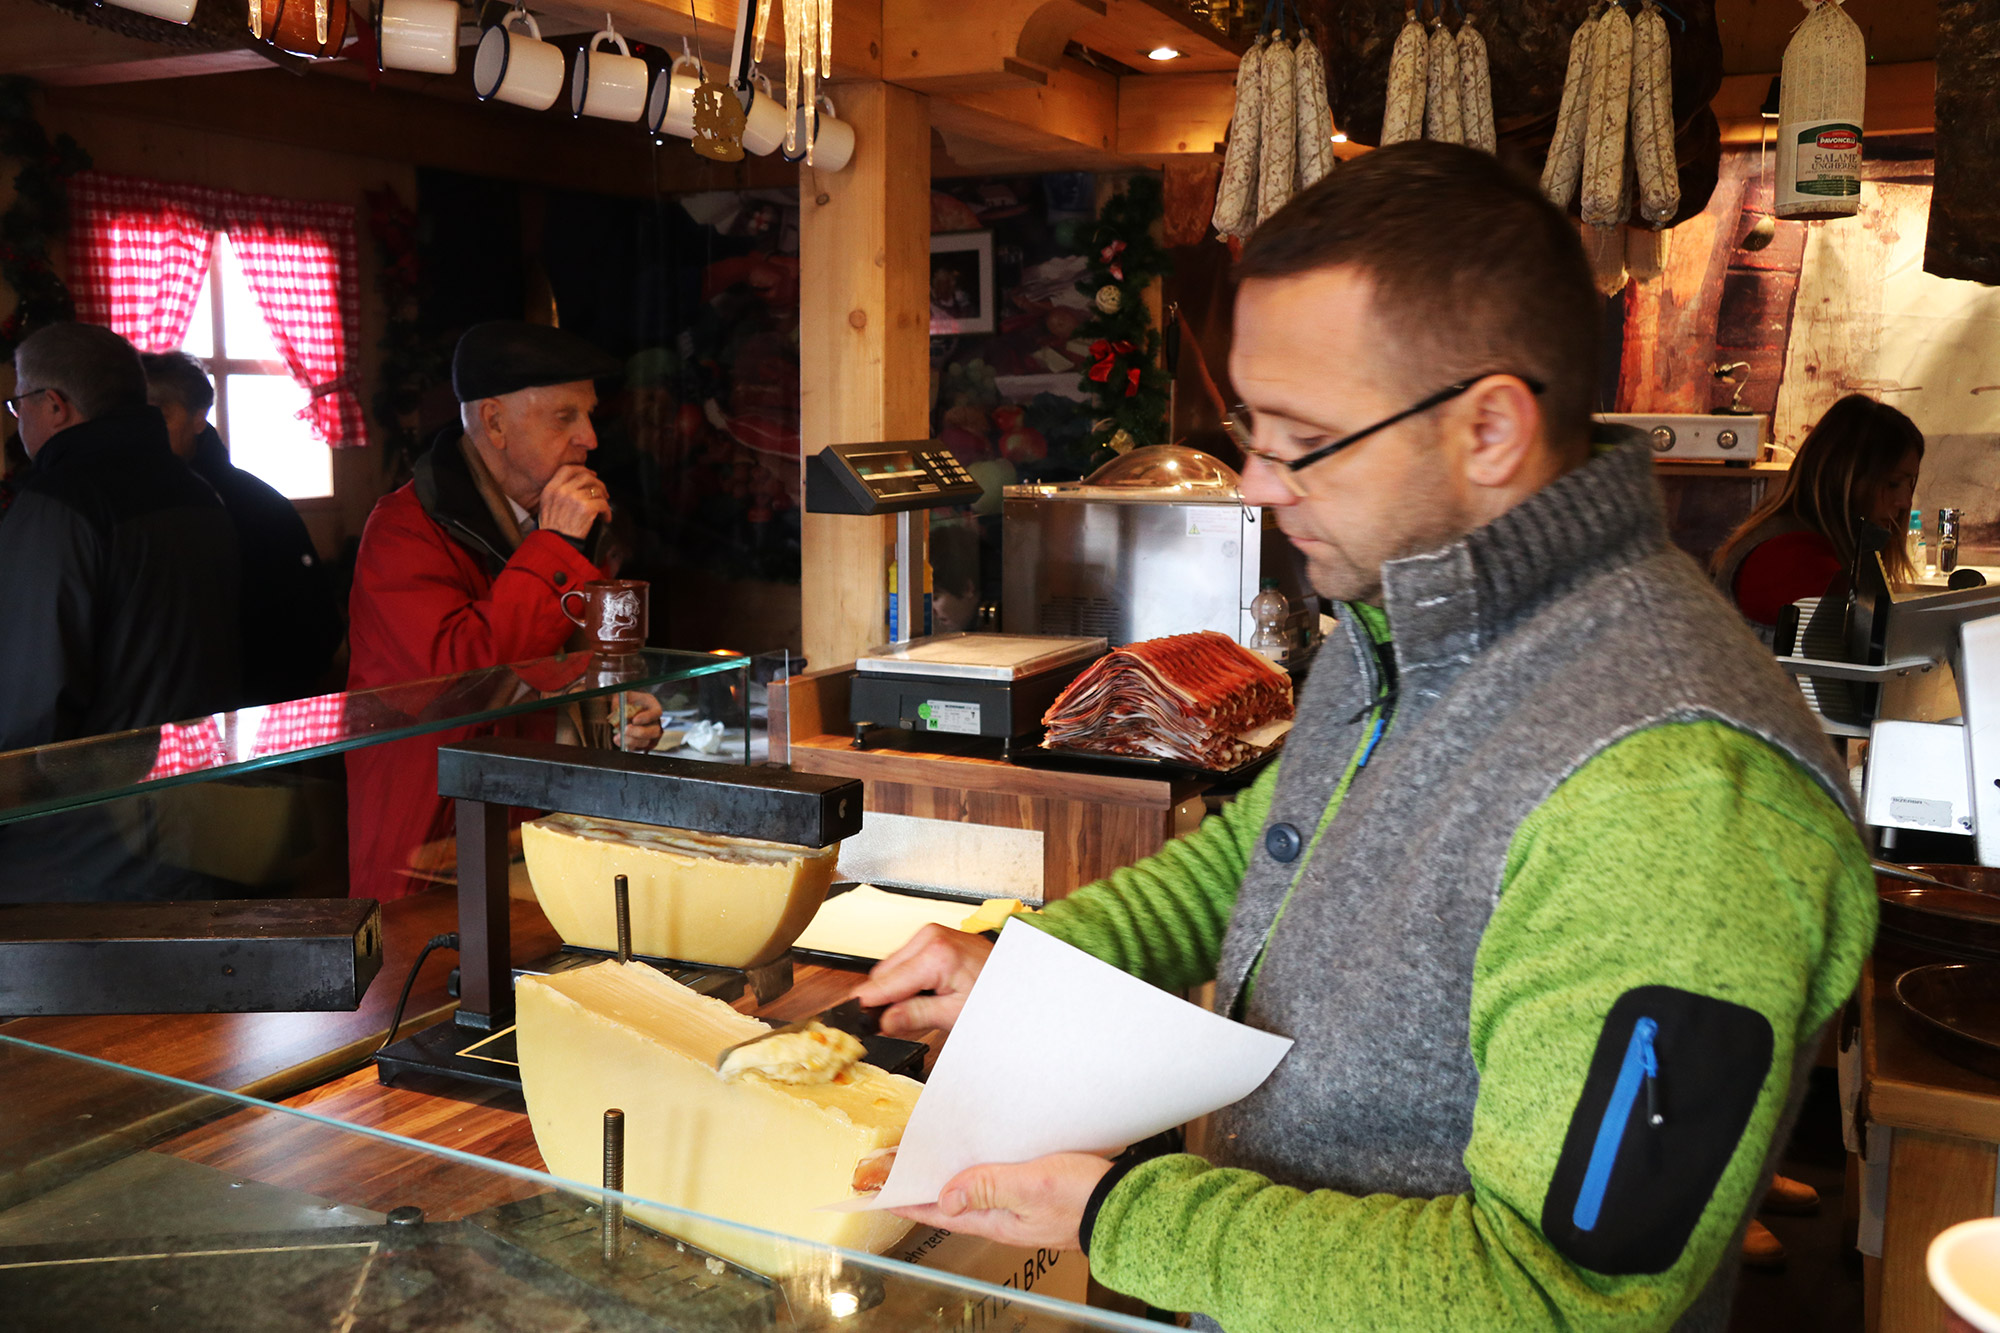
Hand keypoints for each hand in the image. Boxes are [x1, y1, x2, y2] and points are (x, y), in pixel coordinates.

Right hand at [538, 464, 611, 539]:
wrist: (556, 544)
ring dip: (603, 498)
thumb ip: (558, 492)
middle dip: (597, 482)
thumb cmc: (553, 529)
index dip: (582, 469)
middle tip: (603, 492)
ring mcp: (575, 498)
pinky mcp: (587, 508)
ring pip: (597, 489)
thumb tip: (578, 482)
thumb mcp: (547, 505)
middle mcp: (562, 490)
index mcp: (551, 489)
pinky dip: (607, 512)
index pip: (567, 469)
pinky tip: (605, 518)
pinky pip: (603, 504)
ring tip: (603, 507)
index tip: (591, 475)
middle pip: (585, 476)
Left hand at [617, 691, 662, 751]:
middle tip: (626, 729)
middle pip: (655, 731)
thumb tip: (617, 707)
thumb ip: (620, 700)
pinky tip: (618, 740)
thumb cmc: (621, 700)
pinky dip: (628, 746)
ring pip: (647, 742)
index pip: (657, 712)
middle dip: (640, 732)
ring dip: (632, 741)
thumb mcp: (621, 696)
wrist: (620, 708)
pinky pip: (638, 748)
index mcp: (651, 705)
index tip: (634, 720)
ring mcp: (649, 733)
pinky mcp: (642, 742)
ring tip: (618, 736)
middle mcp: (654, 721)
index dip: (647, 718)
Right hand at [853, 924, 993, 1034]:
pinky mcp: (933, 937)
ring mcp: (931, 934)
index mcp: (934, 954)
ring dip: (897, 989)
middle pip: (883, 974)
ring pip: (892, 968)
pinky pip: (906, 961)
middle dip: (886, 999)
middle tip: (894, 1024)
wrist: (1017, 979)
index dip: (866, 1005)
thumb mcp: (955, 1014)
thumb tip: (883, 1021)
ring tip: (923, 1007)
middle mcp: (929, 938)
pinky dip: (909, 979)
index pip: (884, 983)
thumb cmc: (996, 995)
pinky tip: (927, 993)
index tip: (851, 1020)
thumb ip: (915, 1016)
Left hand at [891, 1153, 1112, 1250]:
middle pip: (951, 1200)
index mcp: (996, 1220)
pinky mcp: (1037, 1192)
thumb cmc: (1083, 1197)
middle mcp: (1003, 1217)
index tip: (878, 1192)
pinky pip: (997, 1179)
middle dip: (924, 1184)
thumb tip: (946, 1196)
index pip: (939, 1211)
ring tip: (928, 1158)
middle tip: (896, 1168)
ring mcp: (1020, 1206)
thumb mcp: (1030, 1186)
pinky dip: (980, 1166)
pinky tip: (979, 1152)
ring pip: (973, 1189)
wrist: (1127, 1204)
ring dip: (950, 1175)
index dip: (907, 1200)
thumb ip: (988, 1187)